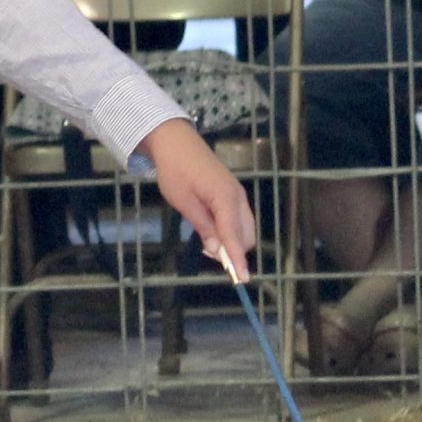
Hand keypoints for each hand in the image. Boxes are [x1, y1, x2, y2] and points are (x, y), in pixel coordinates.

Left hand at [138, 117, 255, 282]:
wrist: (176, 142)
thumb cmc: (175, 171)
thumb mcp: (184, 202)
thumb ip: (203, 226)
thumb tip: (217, 251)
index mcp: (225, 198)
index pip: (234, 235)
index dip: (237, 259)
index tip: (242, 279)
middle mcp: (238, 197)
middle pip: (246, 236)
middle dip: (233, 251)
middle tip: (206, 252)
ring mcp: (238, 194)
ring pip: (245, 229)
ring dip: (232, 242)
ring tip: (207, 242)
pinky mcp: (233, 193)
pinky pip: (239, 219)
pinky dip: (231, 231)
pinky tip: (212, 231)